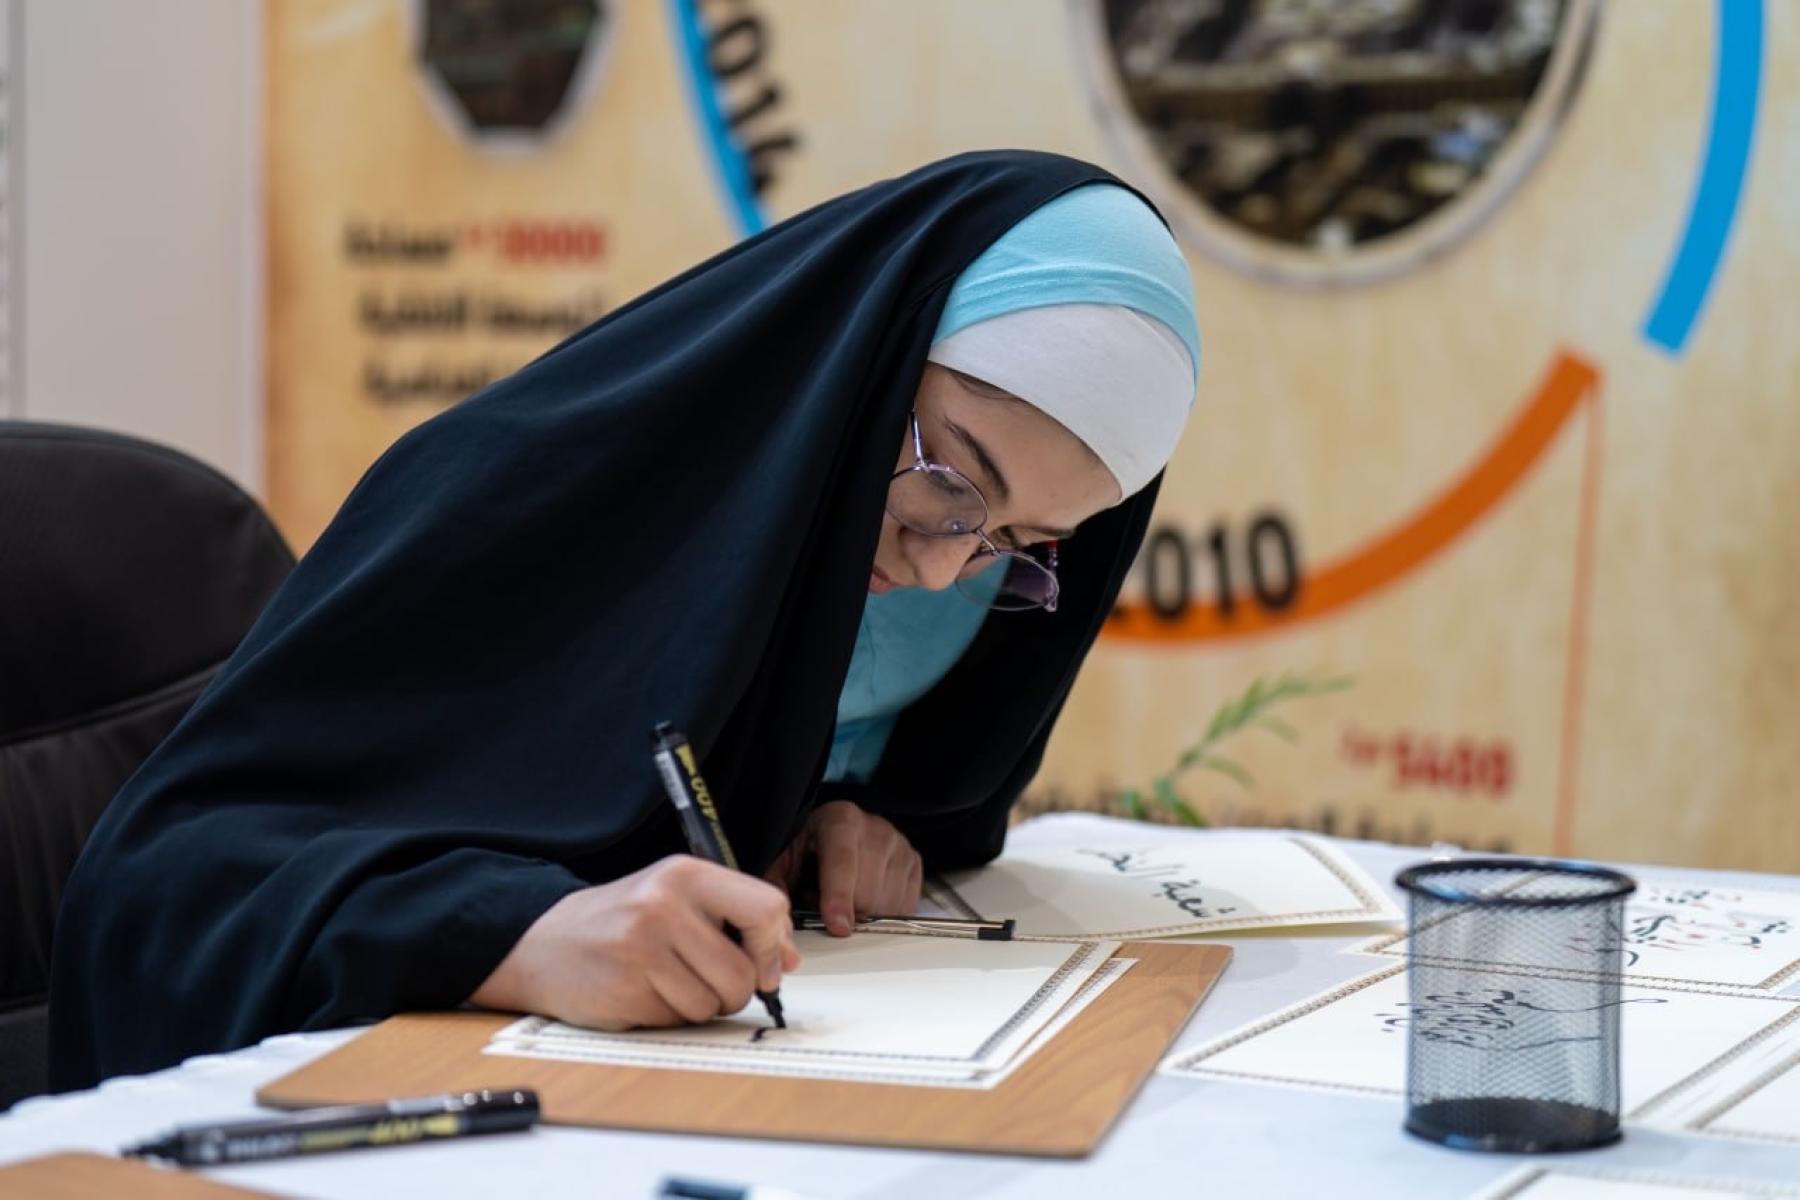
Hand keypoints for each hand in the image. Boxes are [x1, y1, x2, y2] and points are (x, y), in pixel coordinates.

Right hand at [470, 856, 800, 1029]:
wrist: (542, 943)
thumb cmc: (622, 920)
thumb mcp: (678, 898)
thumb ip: (736, 920)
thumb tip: (789, 958)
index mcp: (685, 874)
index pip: (766, 908)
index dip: (774, 945)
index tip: (765, 962)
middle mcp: (664, 906)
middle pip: (743, 972)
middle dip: (736, 990)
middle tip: (709, 981)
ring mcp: (641, 950)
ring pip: (713, 1004)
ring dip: (701, 1006)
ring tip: (669, 982)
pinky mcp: (625, 991)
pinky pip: (678, 1021)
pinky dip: (670, 1017)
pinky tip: (645, 993)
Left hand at [766, 800, 921, 935]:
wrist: (831, 834)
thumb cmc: (805, 851)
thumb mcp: (782, 863)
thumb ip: (778, 889)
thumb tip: (781, 929)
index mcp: (840, 820)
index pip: (844, 862)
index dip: (839, 898)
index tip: (837, 927)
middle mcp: (875, 827)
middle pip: (869, 891)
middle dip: (846, 912)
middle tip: (824, 902)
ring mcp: (899, 844)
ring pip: (889, 904)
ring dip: (864, 914)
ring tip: (845, 897)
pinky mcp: (914, 862)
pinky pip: (905, 907)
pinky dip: (883, 913)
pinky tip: (865, 898)